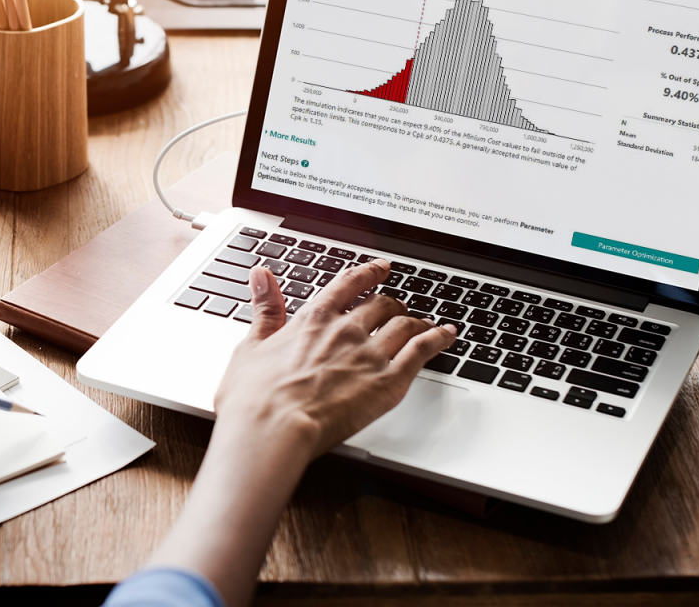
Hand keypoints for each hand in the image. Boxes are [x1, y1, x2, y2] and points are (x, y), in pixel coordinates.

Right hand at [145, 260, 455, 606]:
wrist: (272, 428)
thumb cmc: (255, 398)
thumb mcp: (251, 345)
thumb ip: (264, 308)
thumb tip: (261, 276)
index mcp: (314, 319)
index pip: (348, 285)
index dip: (367, 273)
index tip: (380, 268)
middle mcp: (346, 329)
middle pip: (380, 304)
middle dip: (392, 302)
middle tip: (398, 306)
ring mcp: (369, 354)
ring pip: (405, 324)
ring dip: (417, 320)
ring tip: (425, 322)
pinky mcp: (388, 382)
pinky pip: (422, 351)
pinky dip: (438, 339)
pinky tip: (448, 336)